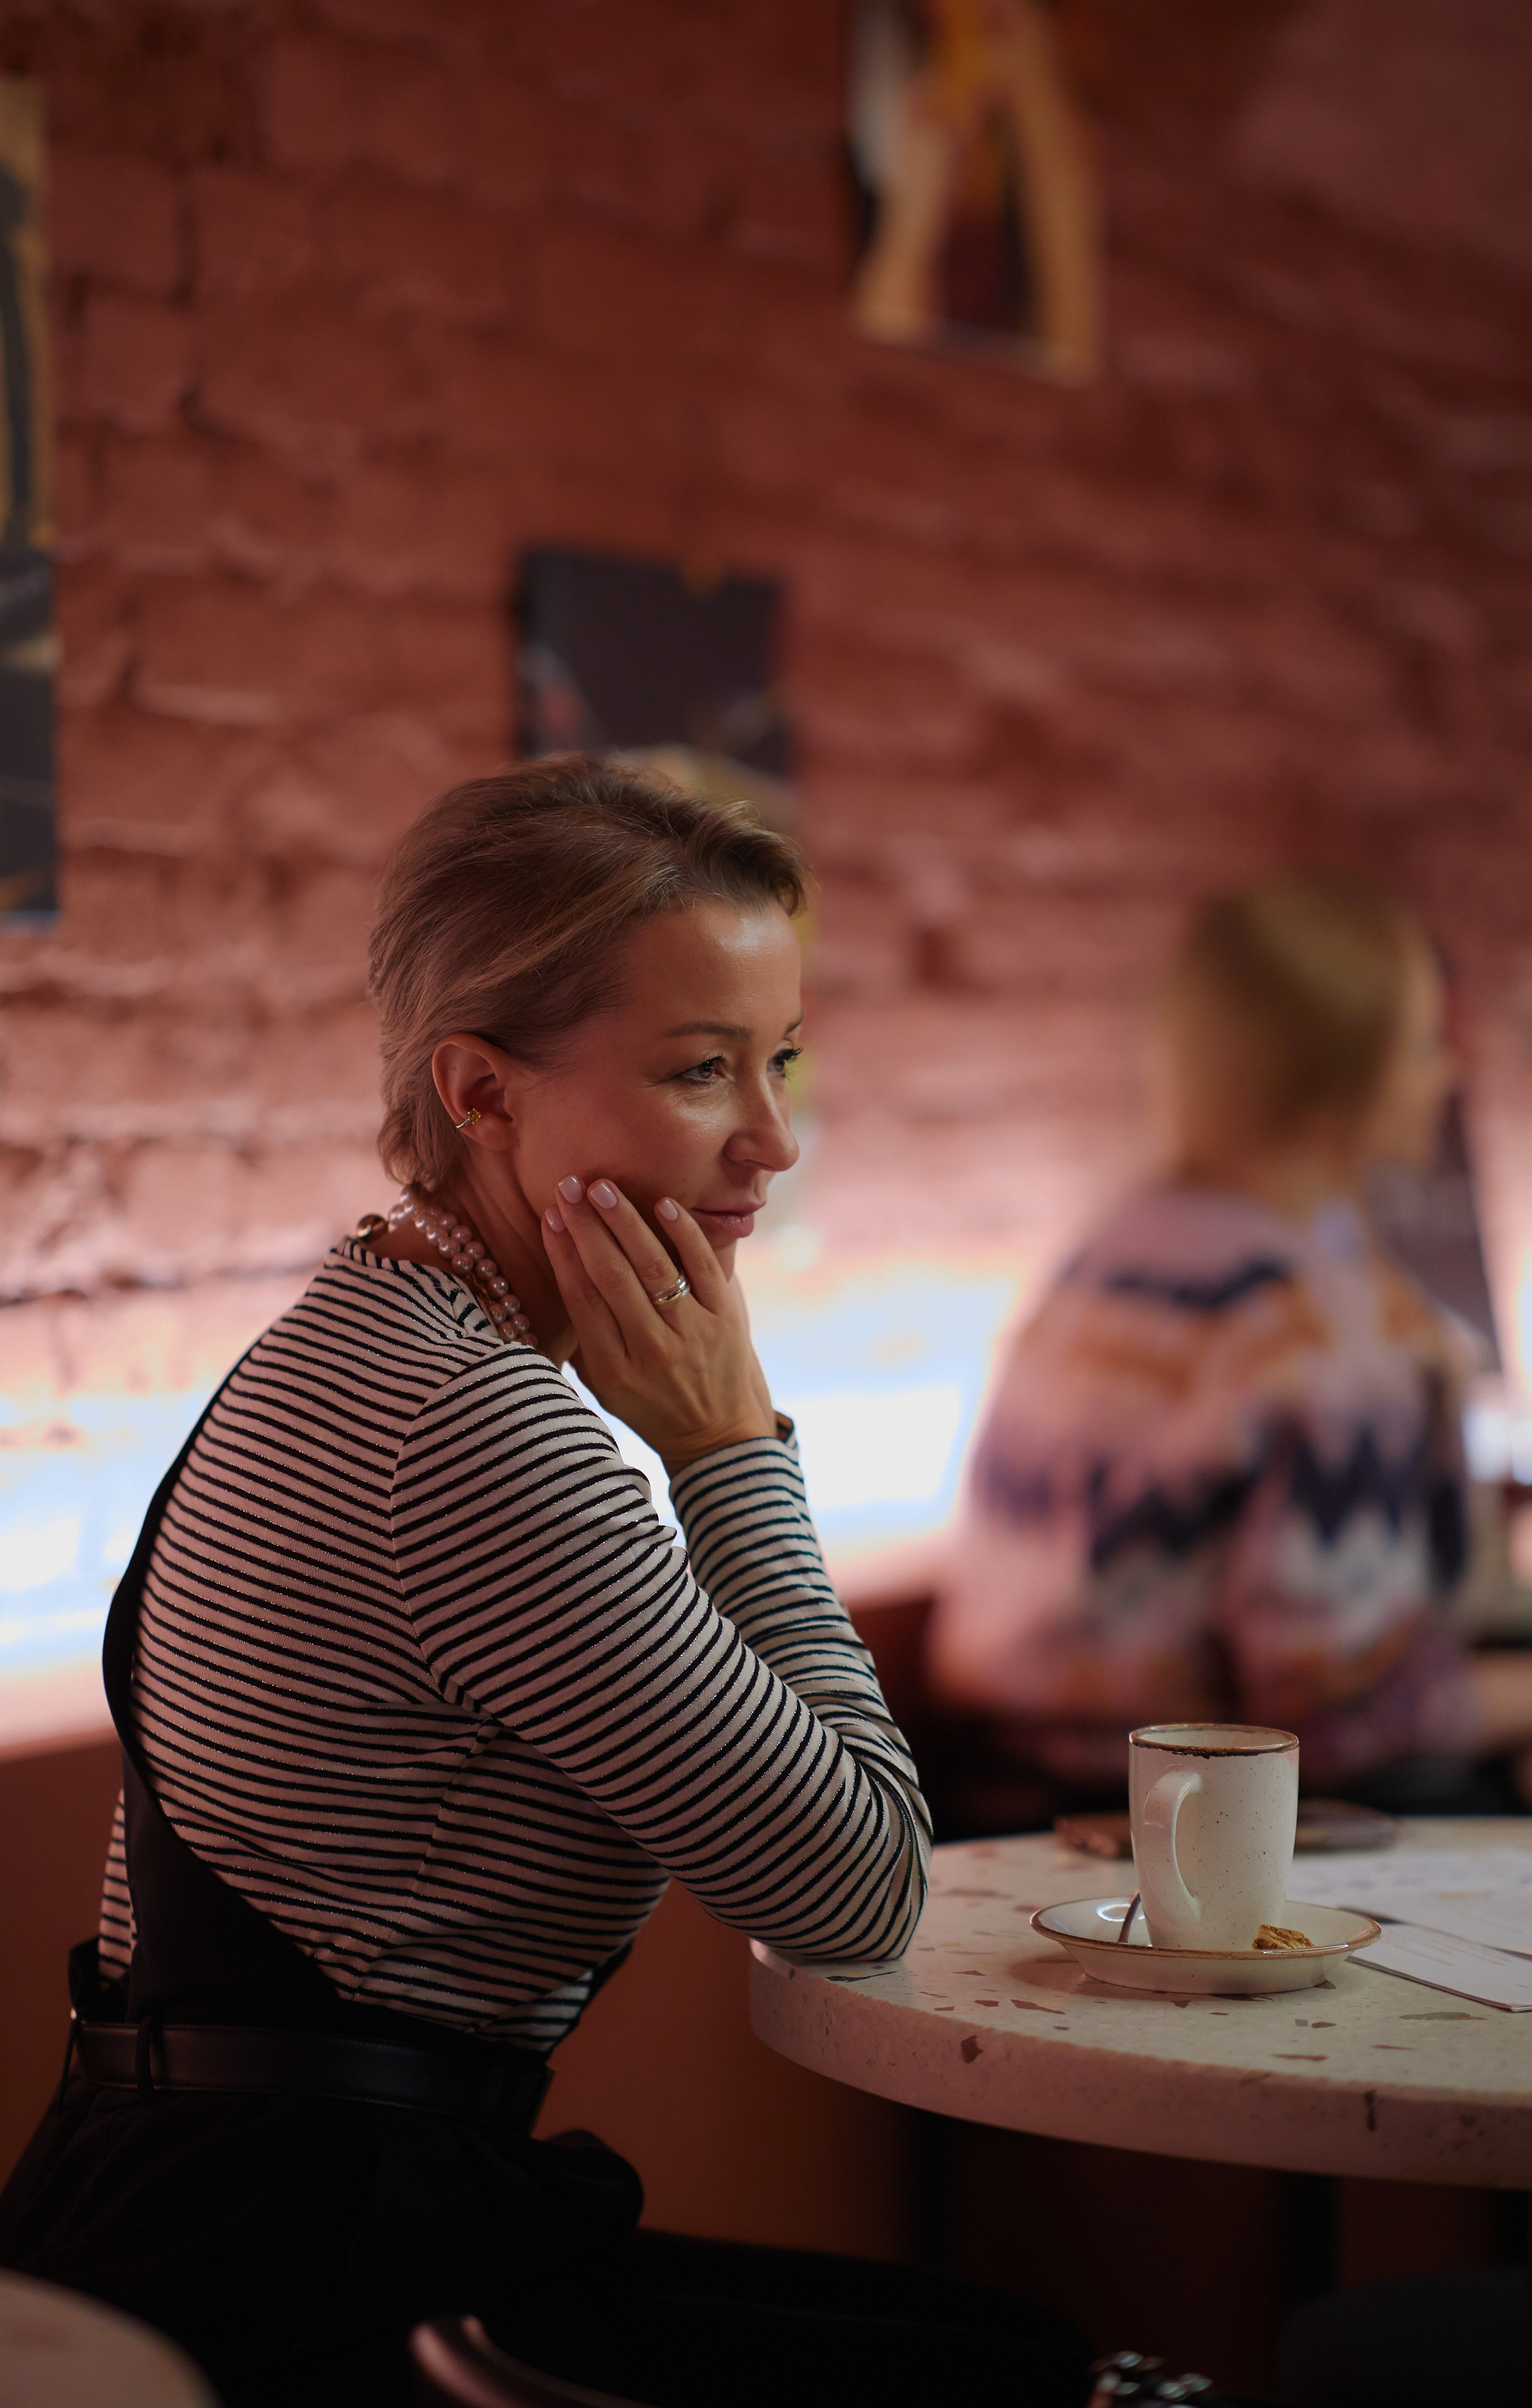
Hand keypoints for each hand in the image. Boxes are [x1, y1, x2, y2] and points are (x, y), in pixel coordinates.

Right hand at [543, 1177, 778, 1472]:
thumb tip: (563, 1269)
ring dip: (626, 1222)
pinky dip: (683, 1233)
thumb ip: (585, 1338)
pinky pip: (703, 1267)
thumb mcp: (607, 1386)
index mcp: (614, 1369)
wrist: (717, 1437)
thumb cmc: (651, 1406)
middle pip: (613, 1276)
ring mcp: (692, 1332)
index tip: (550, 1217)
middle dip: (587, 1227)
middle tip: (570, 1187)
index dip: (563, 1255)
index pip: (583, 1299)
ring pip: (654, 1267)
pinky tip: (662, 1204)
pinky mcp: (726, 1318)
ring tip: (603, 1188)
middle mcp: (652, 1349)